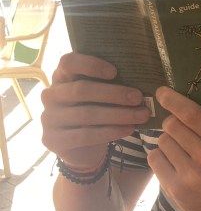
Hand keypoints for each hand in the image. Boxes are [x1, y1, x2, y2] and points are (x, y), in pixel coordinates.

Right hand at [41, 53, 150, 169]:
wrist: (79, 148)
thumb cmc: (93, 112)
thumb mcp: (98, 95)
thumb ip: (109, 84)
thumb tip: (142, 79)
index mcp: (61, 76)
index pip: (68, 62)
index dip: (91, 65)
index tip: (114, 71)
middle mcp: (50, 95)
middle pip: (81, 90)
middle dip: (114, 93)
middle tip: (138, 97)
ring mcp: (49, 118)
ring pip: (86, 114)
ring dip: (118, 114)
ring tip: (141, 115)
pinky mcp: (54, 139)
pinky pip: (85, 135)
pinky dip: (110, 132)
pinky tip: (128, 129)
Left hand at [147, 87, 200, 210]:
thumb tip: (177, 105)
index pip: (192, 115)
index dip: (173, 100)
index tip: (161, 92)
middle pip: (172, 126)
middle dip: (173, 125)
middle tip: (181, 133)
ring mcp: (190, 176)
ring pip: (162, 141)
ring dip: (168, 142)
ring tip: (181, 152)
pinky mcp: (176, 189)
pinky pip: (154, 159)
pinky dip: (160, 157)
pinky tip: (173, 163)